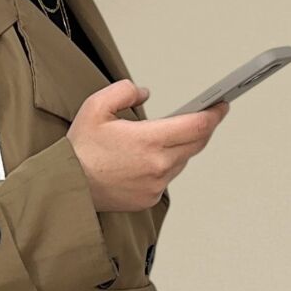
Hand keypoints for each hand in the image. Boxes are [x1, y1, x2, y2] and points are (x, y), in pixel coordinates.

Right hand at [66, 79, 229, 211]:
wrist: (67, 188)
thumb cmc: (79, 150)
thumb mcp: (96, 106)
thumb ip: (125, 91)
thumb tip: (145, 93)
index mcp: (148, 141)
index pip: (197, 126)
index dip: (215, 114)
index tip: (222, 105)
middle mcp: (157, 166)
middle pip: (196, 145)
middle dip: (204, 128)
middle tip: (207, 116)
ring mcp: (154, 185)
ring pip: (181, 162)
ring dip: (181, 148)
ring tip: (171, 136)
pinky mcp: (147, 199)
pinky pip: (166, 179)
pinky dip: (164, 167)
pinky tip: (150, 159)